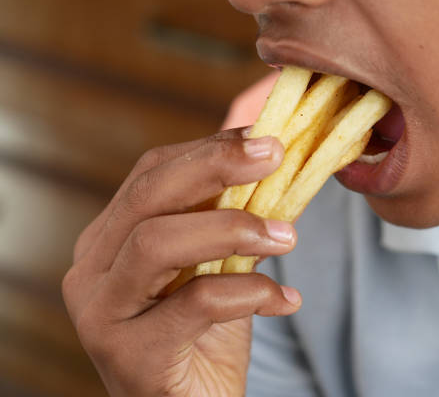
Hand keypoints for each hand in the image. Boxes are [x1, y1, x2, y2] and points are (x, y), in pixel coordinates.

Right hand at [63, 128, 301, 395]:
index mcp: (111, 239)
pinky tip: (286, 300)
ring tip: (288, 236)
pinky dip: (249, 292)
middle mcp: (94, 269)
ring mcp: (103, 312)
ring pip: (157, 242)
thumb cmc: (204, 336)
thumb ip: (228, 220)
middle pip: (148, 196)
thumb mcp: (217, 266)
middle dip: (216, 166)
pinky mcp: (128, 353)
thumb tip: (270, 162)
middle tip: (275, 156)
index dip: (208, 149)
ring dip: (233, 228)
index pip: (151, 174)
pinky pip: (195, 304)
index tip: (264, 140)